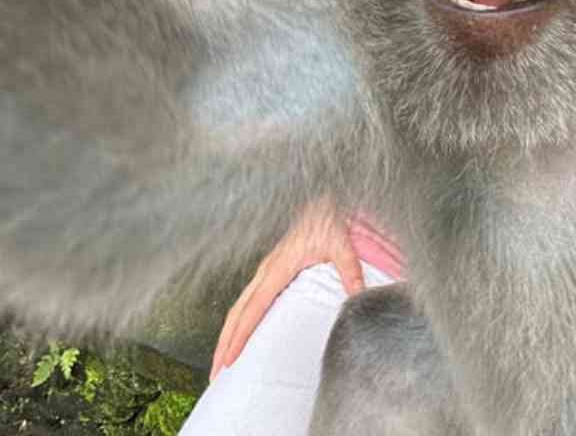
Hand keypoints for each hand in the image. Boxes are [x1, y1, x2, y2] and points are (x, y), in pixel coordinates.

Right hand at [209, 200, 363, 380]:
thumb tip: (359, 294)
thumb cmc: (329, 220)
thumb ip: (350, 269)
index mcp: (278, 268)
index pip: (252, 308)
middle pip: (237, 312)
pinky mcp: (272, 269)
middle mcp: (267, 270)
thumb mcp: (342, 244)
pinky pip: (249, 299)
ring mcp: (267, 269)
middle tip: (215, 375)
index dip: (239, 337)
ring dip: (228, 334)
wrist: (324, 202)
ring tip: (222, 361)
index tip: (228, 360)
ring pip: (239, 306)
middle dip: (224, 343)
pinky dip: (239, 320)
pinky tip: (242, 333)